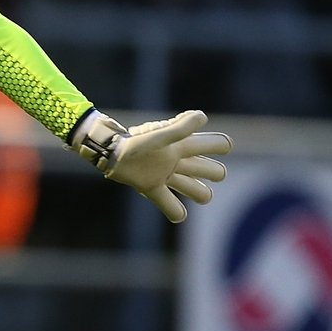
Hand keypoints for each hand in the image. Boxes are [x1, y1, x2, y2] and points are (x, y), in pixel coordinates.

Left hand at [68, 109, 232, 222]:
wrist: (110, 152)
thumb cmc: (137, 142)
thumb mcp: (160, 136)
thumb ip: (180, 128)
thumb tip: (203, 117)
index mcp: (184, 145)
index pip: (218, 143)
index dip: (221, 145)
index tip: (215, 147)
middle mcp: (179, 160)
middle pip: (214, 171)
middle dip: (213, 172)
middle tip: (193, 168)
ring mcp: (167, 175)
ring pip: (198, 190)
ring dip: (200, 193)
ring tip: (192, 191)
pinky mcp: (152, 188)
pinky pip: (171, 206)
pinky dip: (176, 212)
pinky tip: (176, 213)